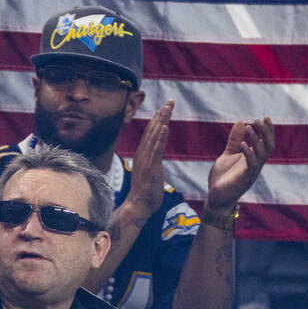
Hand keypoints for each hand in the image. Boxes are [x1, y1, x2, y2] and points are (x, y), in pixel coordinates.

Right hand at [122, 100, 172, 221]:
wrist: (137, 208)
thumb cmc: (146, 192)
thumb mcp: (150, 172)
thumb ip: (152, 161)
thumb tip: (156, 154)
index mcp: (144, 155)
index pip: (151, 133)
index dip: (158, 119)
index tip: (166, 106)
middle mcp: (143, 155)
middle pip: (152, 130)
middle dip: (161, 115)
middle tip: (170, 101)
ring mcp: (146, 161)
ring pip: (154, 137)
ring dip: (161, 121)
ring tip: (167, 108)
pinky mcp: (150, 169)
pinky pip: (156, 151)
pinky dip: (160, 138)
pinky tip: (164, 127)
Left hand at [204, 117, 273, 211]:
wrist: (216, 198)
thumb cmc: (223, 178)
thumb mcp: (228, 154)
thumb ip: (234, 140)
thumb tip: (241, 122)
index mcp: (254, 158)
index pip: (266, 142)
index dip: (268, 130)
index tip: (265, 117)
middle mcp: (256, 164)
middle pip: (268, 146)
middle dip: (266, 132)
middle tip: (258, 120)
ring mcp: (252, 171)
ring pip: (262, 154)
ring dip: (256, 139)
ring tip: (249, 127)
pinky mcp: (245, 178)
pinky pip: (251, 164)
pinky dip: (248, 152)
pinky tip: (242, 143)